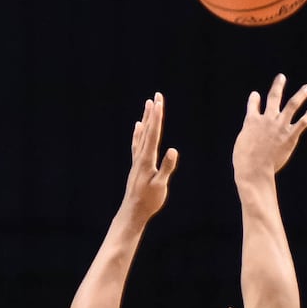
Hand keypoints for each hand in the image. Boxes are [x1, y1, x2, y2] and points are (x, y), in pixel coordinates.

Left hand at [124, 94, 178, 219]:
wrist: (133, 211)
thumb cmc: (149, 200)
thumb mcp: (160, 185)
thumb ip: (166, 167)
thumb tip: (173, 150)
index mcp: (147, 159)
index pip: (153, 134)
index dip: (157, 118)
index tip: (160, 102)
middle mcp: (140, 156)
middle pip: (147, 130)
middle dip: (152, 113)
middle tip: (156, 96)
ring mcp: (137, 159)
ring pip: (142, 134)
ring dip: (146, 119)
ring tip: (148, 105)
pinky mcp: (137, 164)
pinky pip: (137, 143)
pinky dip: (138, 133)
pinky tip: (138, 126)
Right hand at [233, 73, 306, 182]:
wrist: (254, 168)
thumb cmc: (244, 160)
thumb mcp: (242, 142)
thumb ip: (249, 135)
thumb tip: (252, 137)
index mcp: (251, 120)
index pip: (253, 104)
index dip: (254, 99)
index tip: (256, 95)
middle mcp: (267, 118)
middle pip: (273, 97)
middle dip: (278, 86)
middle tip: (282, 77)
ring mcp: (279, 126)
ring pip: (292, 105)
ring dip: (300, 95)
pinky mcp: (290, 136)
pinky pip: (302, 123)